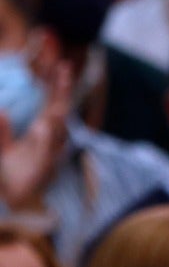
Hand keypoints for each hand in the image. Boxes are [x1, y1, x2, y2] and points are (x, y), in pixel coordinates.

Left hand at [0, 60, 70, 210]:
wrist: (12, 201)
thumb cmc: (11, 174)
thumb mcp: (3, 148)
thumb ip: (3, 132)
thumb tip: (1, 111)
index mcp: (42, 132)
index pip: (52, 103)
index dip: (56, 85)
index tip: (60, 66)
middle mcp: (49, 140)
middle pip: (59, 110)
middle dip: (62, 90)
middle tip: (65, 68)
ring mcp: (49, 153)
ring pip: (57, 129)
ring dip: (58, 110)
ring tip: (56, 94)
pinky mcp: (44, 168)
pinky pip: (48, 151)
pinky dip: (48, 139)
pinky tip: (46, 125)